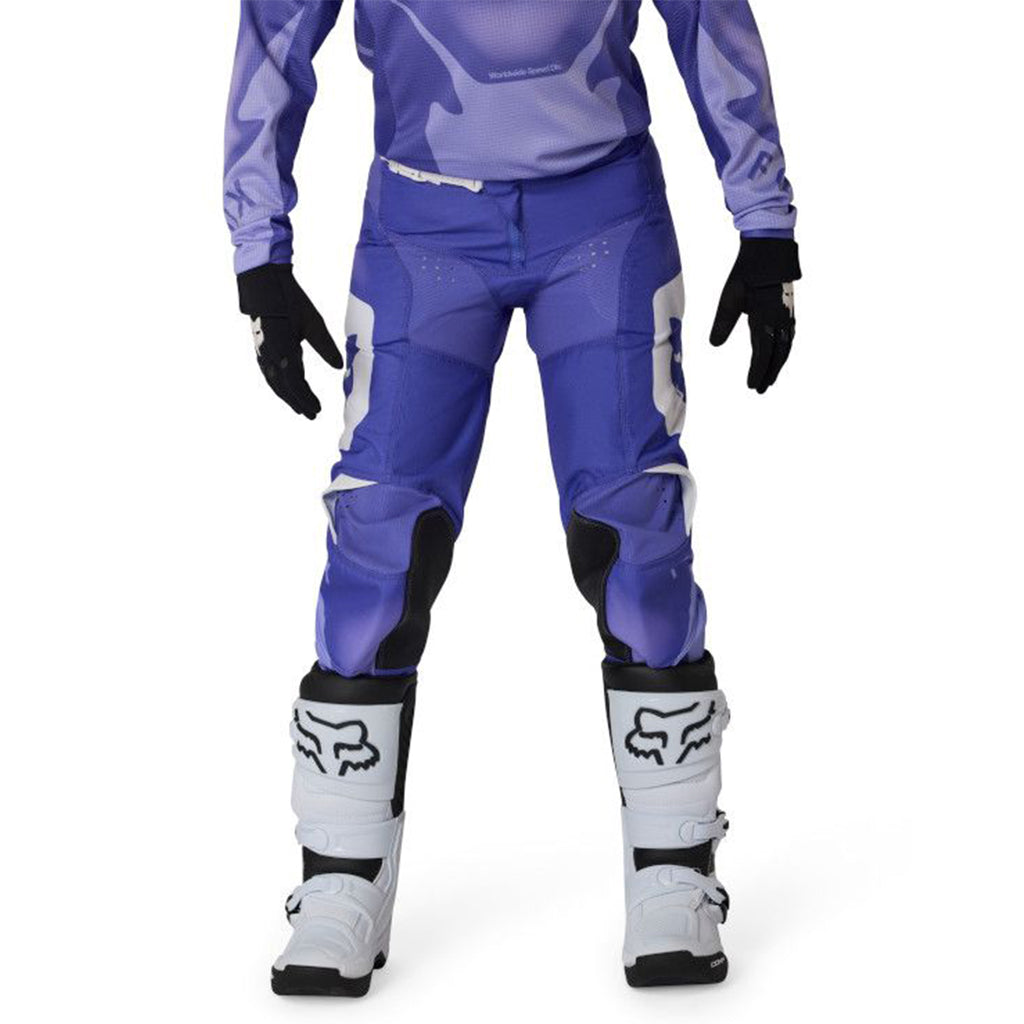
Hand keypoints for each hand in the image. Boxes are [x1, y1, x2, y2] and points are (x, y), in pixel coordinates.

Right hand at [237, 263, 343, 418]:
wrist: (263, 282)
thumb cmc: (290, 300)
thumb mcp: (313, 322)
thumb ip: (325, 346)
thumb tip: (338, 367)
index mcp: (284, 349)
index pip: (296, 382)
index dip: (306, 398)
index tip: (317, 410)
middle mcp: (270, 354)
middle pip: (284, 387)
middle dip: (297, 402)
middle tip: (311, 415)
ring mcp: (261, 351)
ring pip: (274, 382)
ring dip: (286, 396)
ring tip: (298, 408)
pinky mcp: (259, 347)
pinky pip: (267, 373)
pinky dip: (277, 385)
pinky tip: (284, 389)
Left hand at [710, 238, 801, 393]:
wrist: (770, 250)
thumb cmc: (747, 273)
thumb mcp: (730, 298)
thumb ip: (723, 323)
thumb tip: (714, 345)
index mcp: (766, 319)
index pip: (762, 353)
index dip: (757, 371)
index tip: (752, 386)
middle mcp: (781, 320)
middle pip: (777, 355)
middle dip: (769, 373)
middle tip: (760, 389)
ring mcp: (787, 315)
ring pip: (785, 347)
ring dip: (778, 364)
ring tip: (770, 377)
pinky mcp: (789, 310)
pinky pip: (789, 336)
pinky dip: (784, 350)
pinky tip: (779, 354)